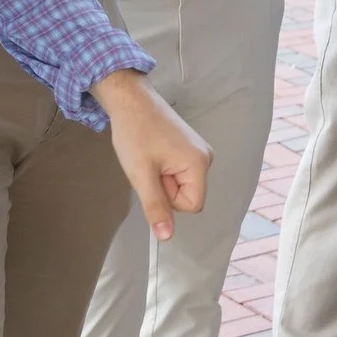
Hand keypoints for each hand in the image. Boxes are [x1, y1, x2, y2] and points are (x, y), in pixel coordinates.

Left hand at [92, 69, 211, 238]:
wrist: (130, 99)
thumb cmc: (135, 134)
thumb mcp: (141, 175)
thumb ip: (156, 207)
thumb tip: (166, 237)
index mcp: (199, 164)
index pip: (191, 205)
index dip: (168, 199)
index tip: (153, 178)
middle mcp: (206, 157)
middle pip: (188, 194)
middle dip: (165, 187)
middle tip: (148, 166)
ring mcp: (198, 150)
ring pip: (181, 184)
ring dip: (162, 178)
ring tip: (148, 157)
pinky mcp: (189, 146)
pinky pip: (179, 171)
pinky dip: (163, 168)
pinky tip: (152, 152)